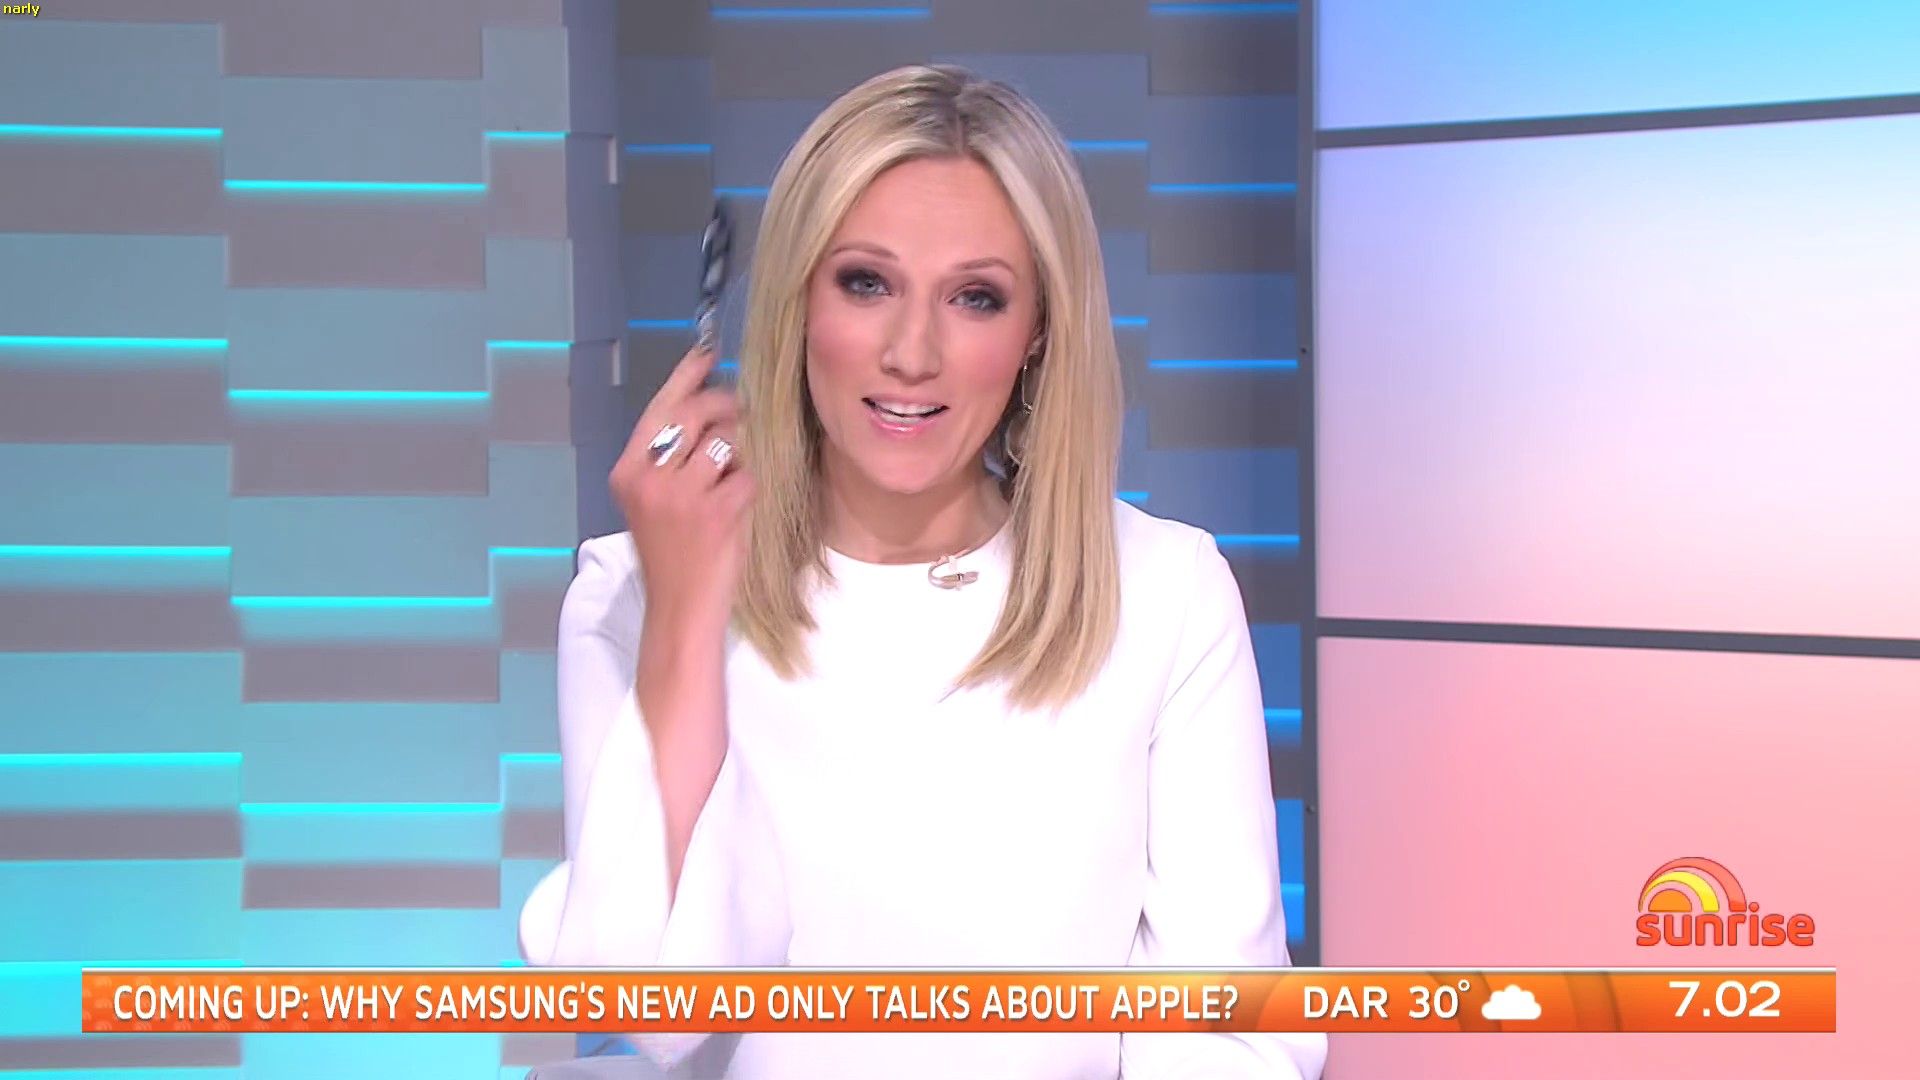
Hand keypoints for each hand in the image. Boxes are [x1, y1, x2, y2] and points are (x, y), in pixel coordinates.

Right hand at [610, 346, 751, 638]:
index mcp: (628, 472)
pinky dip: (751, 489)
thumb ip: (670, 459)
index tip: (707, 351)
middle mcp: (649, 478)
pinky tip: (738, 510)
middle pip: (696, 414)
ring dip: (741, 455)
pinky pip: (748, 477)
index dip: (687, 376)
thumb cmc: (673, 556)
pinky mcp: (716, 513)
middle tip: (742, 414)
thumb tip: (710, 407)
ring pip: (728, 442)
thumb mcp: (653, 502)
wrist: (679, 609)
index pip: (660, 408)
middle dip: (726, 407)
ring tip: (731, 481)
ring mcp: (681, 495)